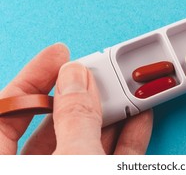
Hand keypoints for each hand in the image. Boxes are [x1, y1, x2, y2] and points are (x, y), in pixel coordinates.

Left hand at [0, 43, 152, 153]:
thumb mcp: (73, 159)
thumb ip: (76, 117)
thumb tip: (76, 77)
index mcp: (6, 165)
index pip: (7, 109)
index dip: (33, 76)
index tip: (59, 54)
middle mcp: (35, 171)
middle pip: (54, 123)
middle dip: (83, 95)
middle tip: (101, 74)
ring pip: (85, 141)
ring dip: (111, 115)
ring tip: (128, 91)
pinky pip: (109, 159)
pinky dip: (127, 139)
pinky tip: (140, 119)